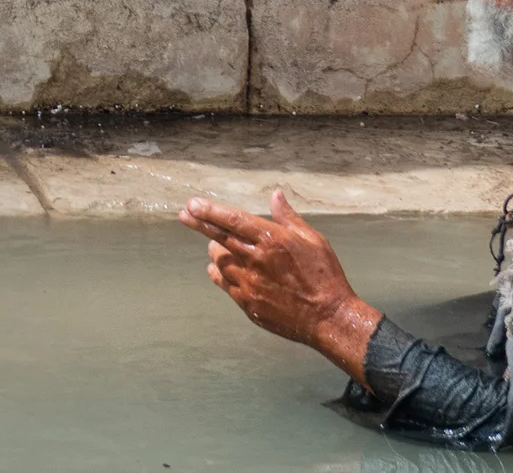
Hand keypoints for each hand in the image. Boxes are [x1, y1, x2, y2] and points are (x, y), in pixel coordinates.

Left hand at [183, 193, 379, 377]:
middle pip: (218, 238)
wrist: (328, 318)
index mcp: (271, 240)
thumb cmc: (324, 275)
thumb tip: (275, 195)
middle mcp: (255, 260)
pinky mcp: (248, 303)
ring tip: (216, 245)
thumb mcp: (312, 239)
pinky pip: (224, 284)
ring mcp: (249, 283)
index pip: (232, 220)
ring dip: (215, 250)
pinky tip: (219, 269)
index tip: (192, 204)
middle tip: (184, 214)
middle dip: (199, 223)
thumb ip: (288, 218)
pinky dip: (219, 273)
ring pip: (219, 261)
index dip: (210, 211)